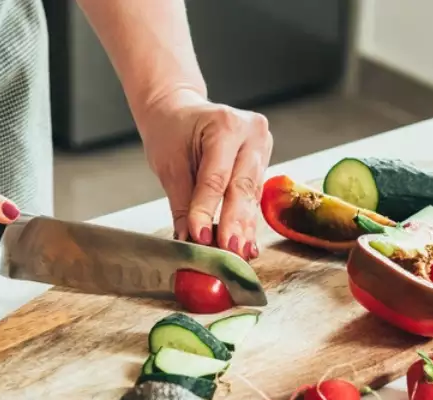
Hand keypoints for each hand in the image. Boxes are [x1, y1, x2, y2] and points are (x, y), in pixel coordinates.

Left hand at [138, 88, 272, 259]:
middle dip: (233, 224)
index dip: (207, 210)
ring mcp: (262, 146)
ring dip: (243, 228)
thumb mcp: (169, 165)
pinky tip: (245, 244)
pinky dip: (246, 220)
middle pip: (242, 187)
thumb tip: (188, 240)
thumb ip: (183, 203)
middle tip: (228, 253)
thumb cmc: (170, 130)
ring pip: (251, 196)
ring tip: (237, 254)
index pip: (215, 177)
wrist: (179, 111)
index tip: (200, 238)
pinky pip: (254, 196)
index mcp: (225, 124)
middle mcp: (252, 132)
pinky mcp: (263, 161)